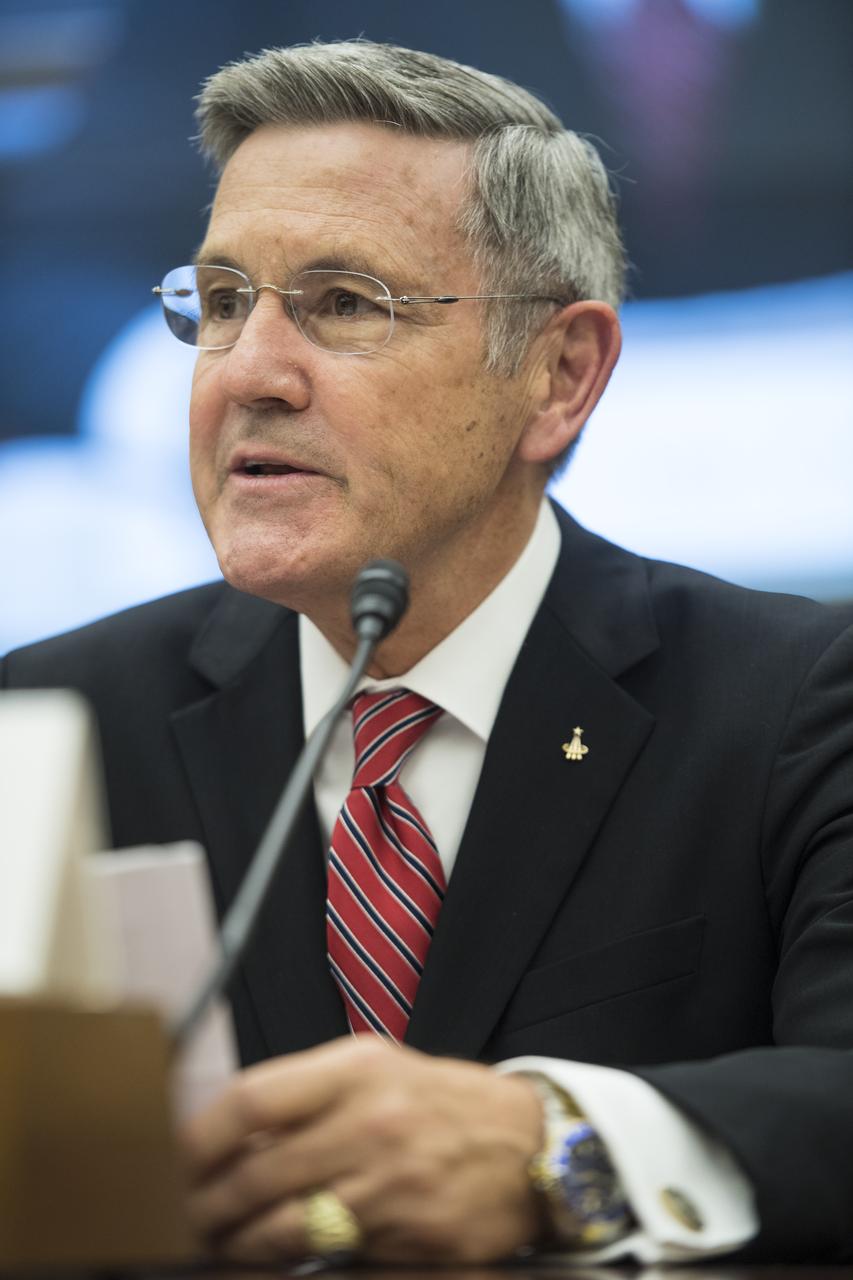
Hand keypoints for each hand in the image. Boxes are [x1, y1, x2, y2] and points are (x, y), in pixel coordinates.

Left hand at [181, 1035, 544, 1262]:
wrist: (531, 1144)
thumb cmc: (442, 1103)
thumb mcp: (378, 1069)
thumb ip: (308, 1094)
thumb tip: (231, 1133)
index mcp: (357, 1068)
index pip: (251, 1101)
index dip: (200, 1139)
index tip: (180, 1160)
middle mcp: (371, 1120)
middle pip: (255, 1174)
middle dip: (208, 1206)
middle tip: (193, 1216)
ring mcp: (391, 1182)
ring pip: (282, 1227)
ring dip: (241, 1243)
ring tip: (226, 1241)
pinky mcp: (409, 1236)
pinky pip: (331, 1255)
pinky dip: (296, 1260)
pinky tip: (281, 1255)